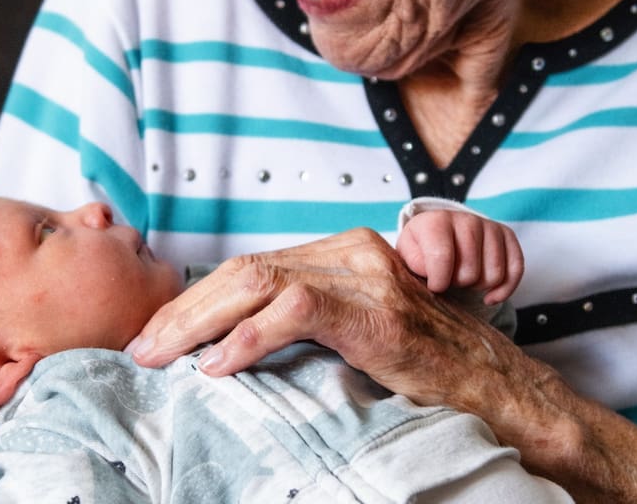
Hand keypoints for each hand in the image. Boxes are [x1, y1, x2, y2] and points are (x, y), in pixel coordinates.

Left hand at [126, 228, 501, 394]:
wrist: (494, 385)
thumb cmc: (424, 367)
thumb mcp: (354, 333)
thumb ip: (304, 321)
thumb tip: (228, 344)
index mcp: (342, 251)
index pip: (251, 266)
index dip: (197, 300)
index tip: (158, 335)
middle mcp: (351, 251)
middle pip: (245, 269)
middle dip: (184, 311)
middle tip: (142, 349)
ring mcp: (365, 277)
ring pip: (259, 282)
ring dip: (199, 323)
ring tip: (163, 358)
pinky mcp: (375, 311)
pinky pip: (295, 310)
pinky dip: (247, 338)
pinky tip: (217, 366)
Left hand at [397, 208, 523, 303]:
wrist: (440, 232)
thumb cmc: (422, 248)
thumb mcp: (408, 254)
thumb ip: (414, 263)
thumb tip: (432, 274)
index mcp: (437, 221)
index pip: (442, 258)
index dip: (438, 282)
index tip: (434, 286)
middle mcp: (466, 219)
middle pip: (470, 272)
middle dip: (458, 284)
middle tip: (449, 279)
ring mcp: (490, 226)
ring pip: (493, 275)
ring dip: (478, 287)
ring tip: (464, 279)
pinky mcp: (508, 236)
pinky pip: (516, 270)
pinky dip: (503, 290)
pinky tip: (489, 296)